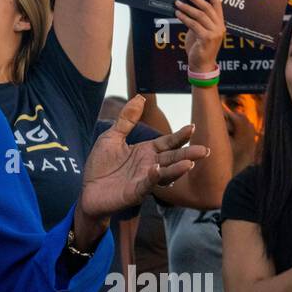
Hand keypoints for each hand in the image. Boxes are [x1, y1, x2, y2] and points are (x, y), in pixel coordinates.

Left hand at [79, 96, 207, 218]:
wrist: (87, 190)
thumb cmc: (101, 165)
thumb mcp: (112, 137)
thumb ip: (127, 120)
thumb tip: (140, 97)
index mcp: (146, 151)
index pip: (168, 142)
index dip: (180, 136)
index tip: (192, 127)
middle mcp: (150, 165)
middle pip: (172, 158)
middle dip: (188, 154)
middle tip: (204, 150)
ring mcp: (144, 180)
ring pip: (165, 174)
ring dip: (177, 169)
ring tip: (190, 163)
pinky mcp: (134, 193)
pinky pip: (146, 185)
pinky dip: (153, 178)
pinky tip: (157, 169)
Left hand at [177, 0, 226, 73]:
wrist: (201, 65)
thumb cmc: (199, 48)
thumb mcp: (199, 32)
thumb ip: (198, 21)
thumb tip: (188, 8)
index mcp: (219, 23)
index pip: (217, 5)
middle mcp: (219, 27)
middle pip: (207, 8)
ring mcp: (214, 33)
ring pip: (200, 15)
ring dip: (187, 8)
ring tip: (177, 3)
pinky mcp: (207, 38)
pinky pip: (194, 24)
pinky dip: (185, 18)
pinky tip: (177, 14)